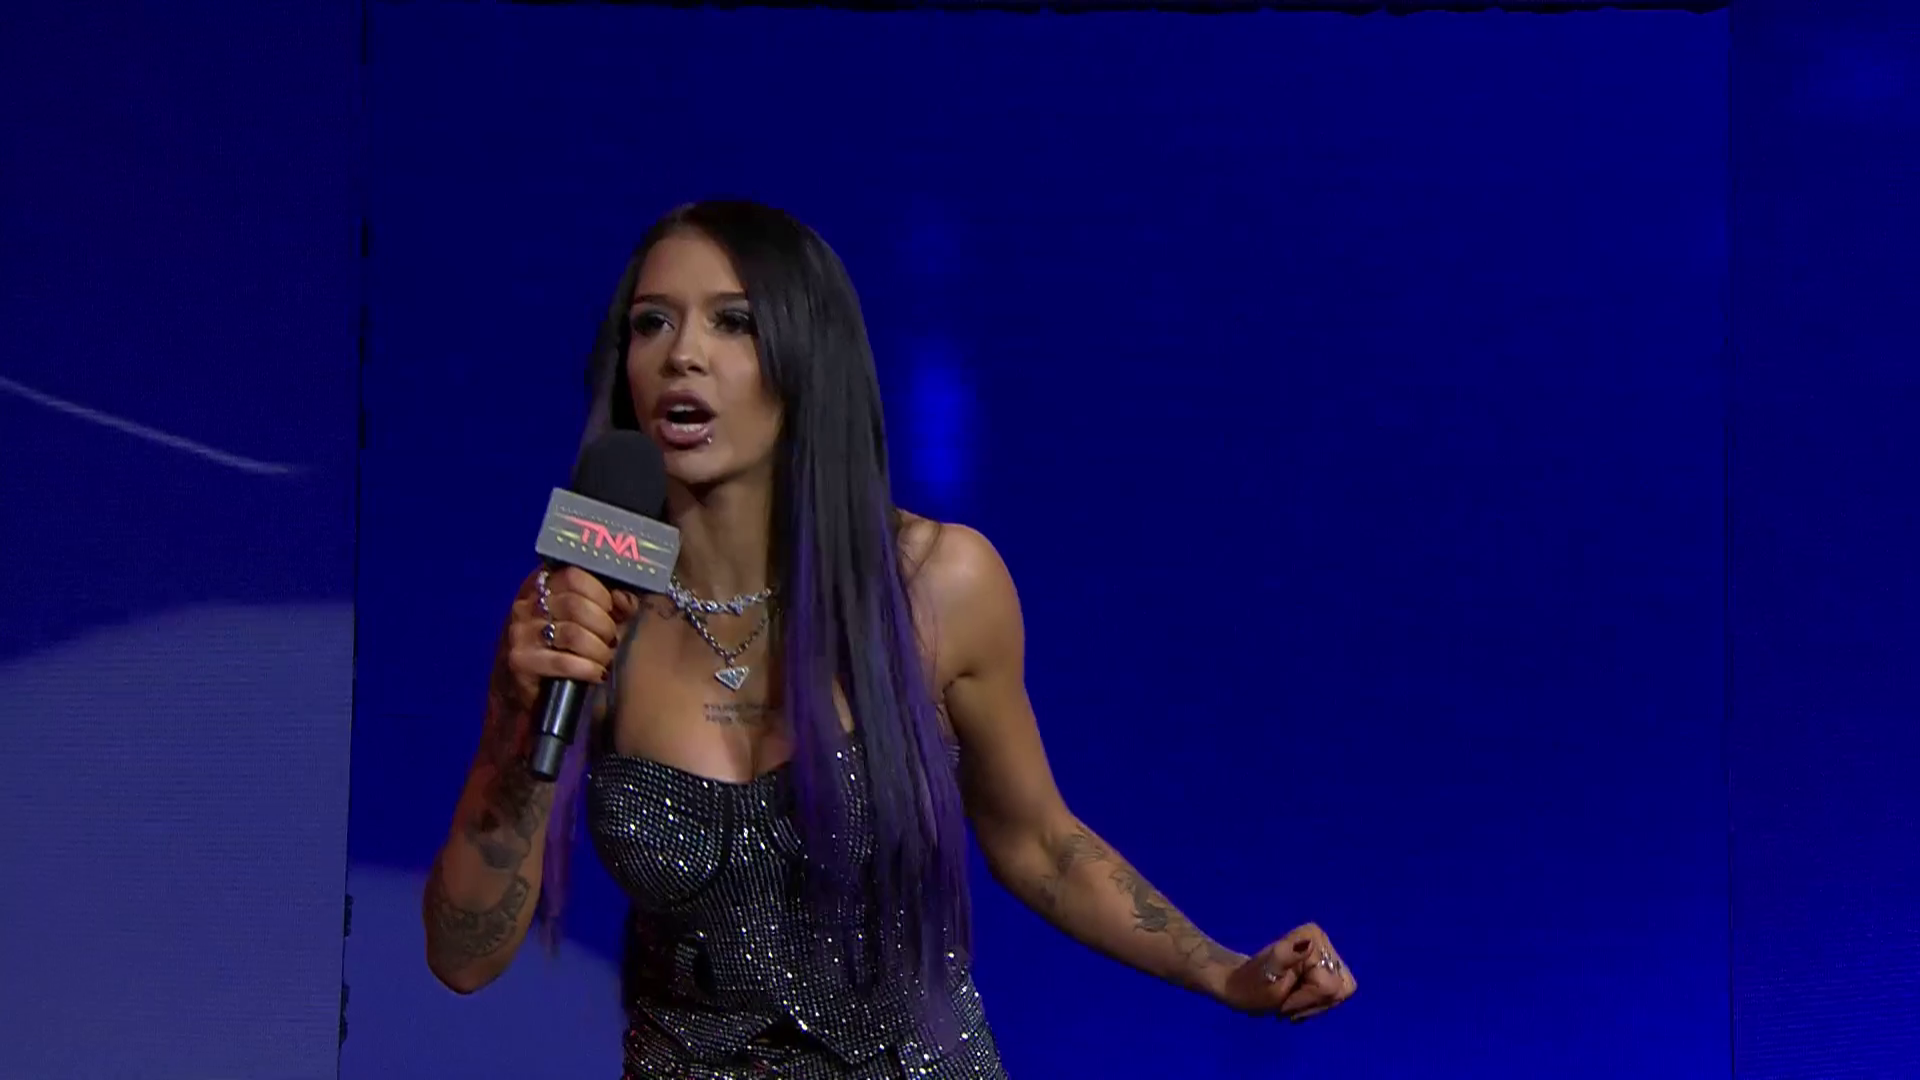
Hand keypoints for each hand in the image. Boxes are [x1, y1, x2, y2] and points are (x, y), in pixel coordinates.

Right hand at [495, 565, 640, 713]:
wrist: (523, 687)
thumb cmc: (561, 645)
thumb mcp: (578, 617)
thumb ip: (604, 603)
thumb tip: (626, 599)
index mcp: (540, 584)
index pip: (573, 576)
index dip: (600, 593)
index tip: (612, 610)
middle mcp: (526, 604)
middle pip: (575, 605)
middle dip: (604, 625)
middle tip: (612, 639)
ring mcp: (520, 632)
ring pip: (572, 634)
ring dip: (599, 649)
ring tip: (606, 658)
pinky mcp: (520, 661)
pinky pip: (564, 662)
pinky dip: (588, 669)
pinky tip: (598, 674)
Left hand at [1220, 922, 1356, 1023]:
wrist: (1238, 985)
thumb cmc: (1250, 984)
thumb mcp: (1268, 974)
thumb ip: (1289, 957)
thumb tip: (1308, 942)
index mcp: (1312, 937)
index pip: (1331, 987)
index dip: (1309, 1001)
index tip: (1284, 1002)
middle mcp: (1322, 940)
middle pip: (1341, 989)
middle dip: (1313, 1004)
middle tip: (1286, 1006)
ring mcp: (1325, 952)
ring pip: (1338, 993)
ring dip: (1313, 1006)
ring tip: (1288, 1005)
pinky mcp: (1324, 964)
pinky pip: (1333, 994)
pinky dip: (1313, 1003)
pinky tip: (1293, 1003)